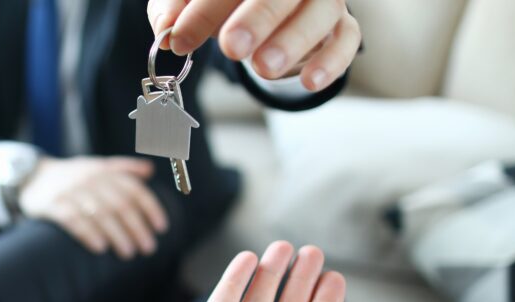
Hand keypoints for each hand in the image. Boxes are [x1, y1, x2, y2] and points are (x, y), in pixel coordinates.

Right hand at [19, 156, 167, 259]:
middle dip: (136, 227)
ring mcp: (70, 191)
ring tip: (128, 253)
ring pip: (99, 213)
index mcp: (103, 171)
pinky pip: (73, 220)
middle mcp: (89, 179)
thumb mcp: (95, 166)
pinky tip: (100, 247)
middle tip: (148, 248)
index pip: (133, 188)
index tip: (161, 228)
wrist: (31, 176)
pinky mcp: (52, 205)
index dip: (150, 208)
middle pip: (119, 204)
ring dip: (117, 234)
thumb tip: (150, 169)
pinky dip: (88, 233)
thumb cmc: (72, 177)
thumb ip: (123, 168)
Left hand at [147, 0, 360, 90]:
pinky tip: (309, 80)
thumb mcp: (189, 2)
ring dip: (293, 39)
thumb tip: (166, 30)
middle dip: (258, 17)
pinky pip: (347, 37)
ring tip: (264, 68)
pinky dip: (331, 60)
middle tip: (233, 47)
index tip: (180, 39)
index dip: (204, 8)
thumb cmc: (224, 3)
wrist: (263, 12)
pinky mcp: (341, 23)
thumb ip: (173, 9)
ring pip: (321, 9)